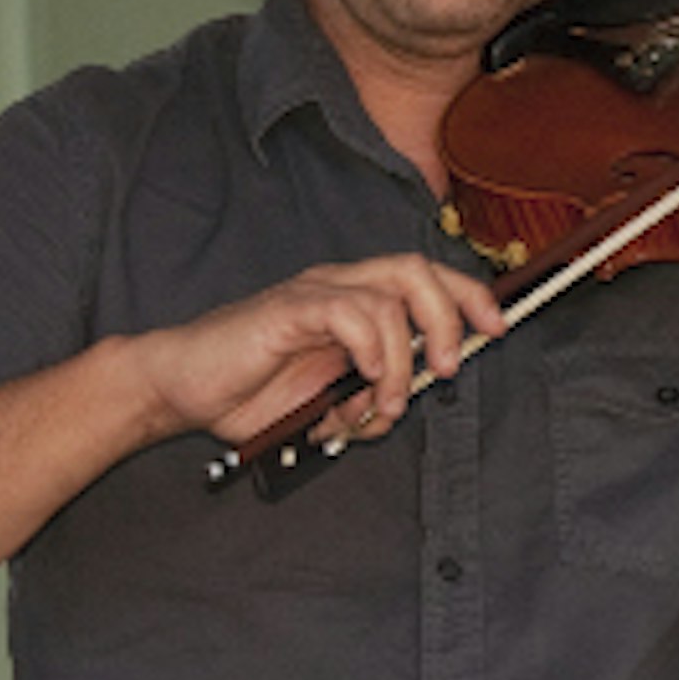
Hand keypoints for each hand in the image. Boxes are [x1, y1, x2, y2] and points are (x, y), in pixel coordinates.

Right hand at [134, 254, 506, 446]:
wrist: (180, 389)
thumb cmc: (249, 394)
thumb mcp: (326, 407)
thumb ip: (366, 402)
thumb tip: (398, 409)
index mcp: (354, 304)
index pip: (425, 280)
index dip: (469, 297)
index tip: (498, 328)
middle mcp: (339, 288)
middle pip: (418, 271)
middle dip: (453, 314)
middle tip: (450, 366)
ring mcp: (313, 294)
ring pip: (391, 295)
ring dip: (405, 356)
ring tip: (387, 398)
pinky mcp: (287, 308)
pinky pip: (350, 311)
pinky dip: (373, 347)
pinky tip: (364, 377)